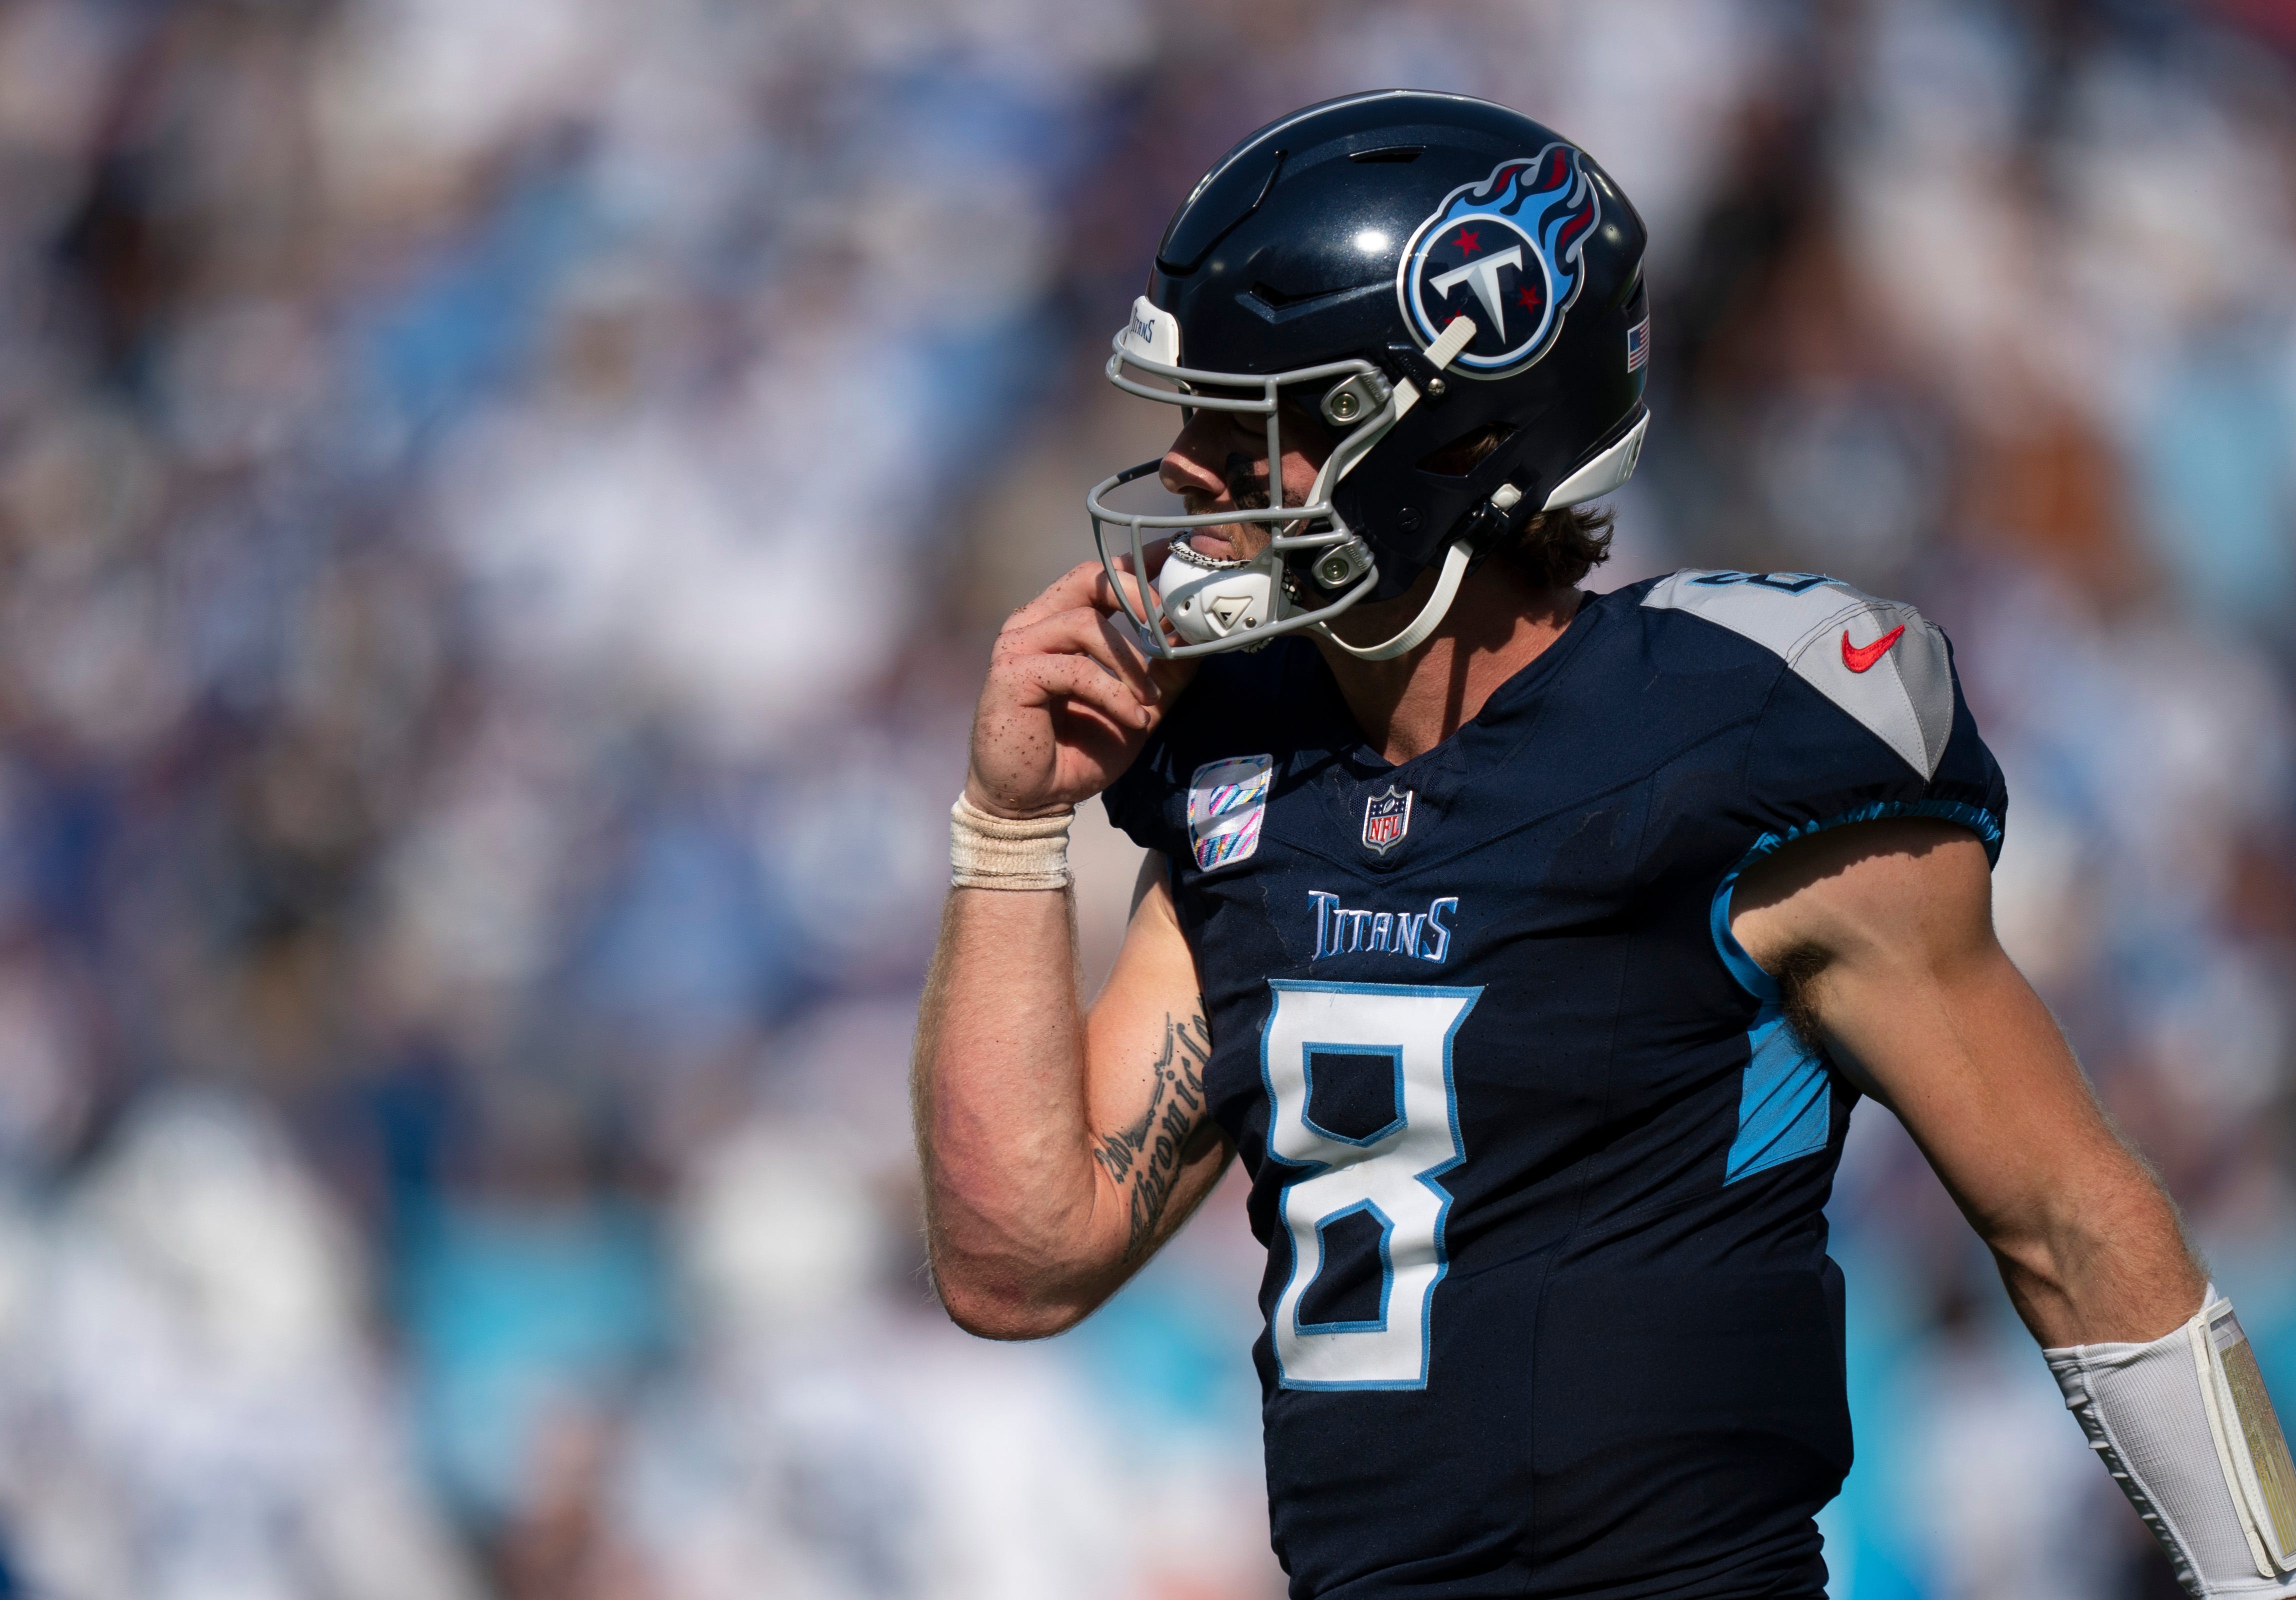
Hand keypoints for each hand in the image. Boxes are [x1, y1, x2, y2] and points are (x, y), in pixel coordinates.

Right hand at [966, 557, 1195, 817]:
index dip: (1138, 561)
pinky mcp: (1011, 675)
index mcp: (1057, 621)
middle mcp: (1033, 624)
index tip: (1177, 555)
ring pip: (1085, 624)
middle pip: (1090, 580)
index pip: (1099, 575)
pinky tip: (1133, 717)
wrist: (1031, 800)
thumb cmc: (1078, 751)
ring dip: (1131, 661)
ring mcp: (1017, 646)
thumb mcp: (1137, 706)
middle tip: (1174, 623)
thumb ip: (1164, 672)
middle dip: (1139, 596)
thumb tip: (1199, 640)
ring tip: (1152, 697)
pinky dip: (1112, 692)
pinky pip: (1075, 669)